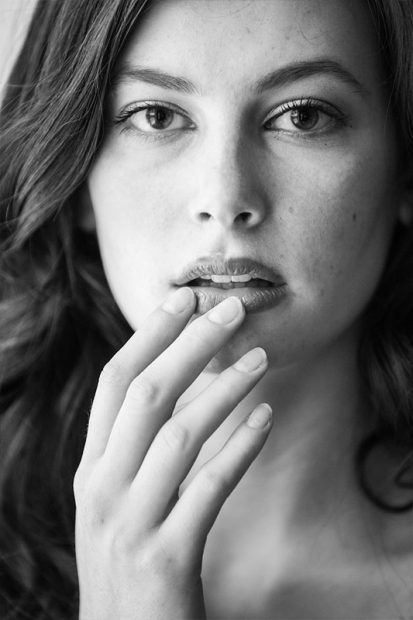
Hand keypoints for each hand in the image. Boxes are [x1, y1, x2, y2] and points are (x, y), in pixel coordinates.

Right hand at [74, 287, 272, 619]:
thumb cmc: (125, 563)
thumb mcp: (114, 501)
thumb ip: (133, 448)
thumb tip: (175, 381)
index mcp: (90, 469)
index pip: (114, 383)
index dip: (149, 335)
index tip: (182, 299)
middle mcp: (102, 488)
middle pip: (148, 394)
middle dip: (190, 344)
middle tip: (230, 310)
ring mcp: (131, 523)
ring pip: (181, 433)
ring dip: (225, 388)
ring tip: (261, 358)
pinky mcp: (167, 558)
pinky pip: (211, 487)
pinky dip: (242, 446)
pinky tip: (265, 417)